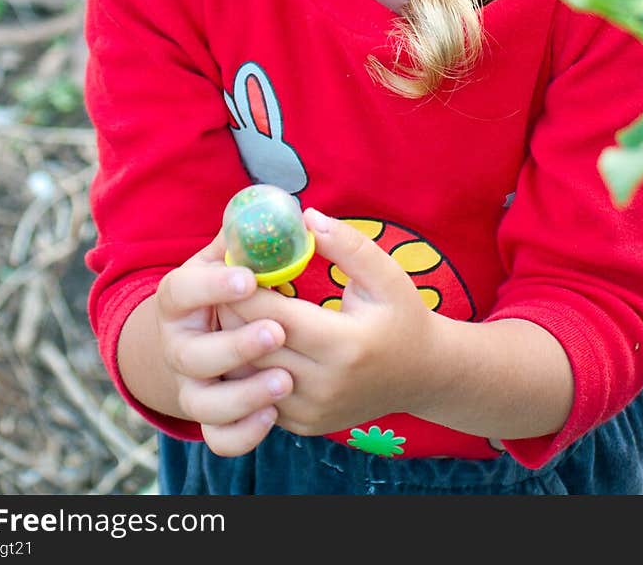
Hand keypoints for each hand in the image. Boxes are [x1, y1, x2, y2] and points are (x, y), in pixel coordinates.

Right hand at [154, 230, 294, 455]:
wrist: (207, 332)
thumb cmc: (233, 285)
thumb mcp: (231, 256)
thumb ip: (248, 237)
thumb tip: (283, 209)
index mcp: (179, 298)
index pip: (181, 290)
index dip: (212, 286)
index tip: (250, 279)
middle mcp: (178, 345)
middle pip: (191, 354)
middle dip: (234, 345)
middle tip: (275, 331)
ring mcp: (191, 385)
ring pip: (202, 403)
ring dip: (242, 395)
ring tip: (284, 380)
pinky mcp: (211, 417)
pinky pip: (219, 437)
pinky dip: (241, 432)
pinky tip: (273, 415)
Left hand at [220, 209, 437, 435]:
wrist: (423, 375)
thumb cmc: (403, 317)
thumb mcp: (386, 275)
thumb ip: (347, 244)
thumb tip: (305, 217)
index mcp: (345, 345)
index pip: (273, 317)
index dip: (243, 290)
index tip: (229, 262)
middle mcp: (325, 385)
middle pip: (252, 348)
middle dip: (230, 312)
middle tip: (219, 282)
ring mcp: (313, 411)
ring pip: (247, 377)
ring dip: (232, 342)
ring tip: (228, 308)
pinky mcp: (305, 424)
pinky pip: (257, 396)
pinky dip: (245, 368)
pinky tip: (245, 339)